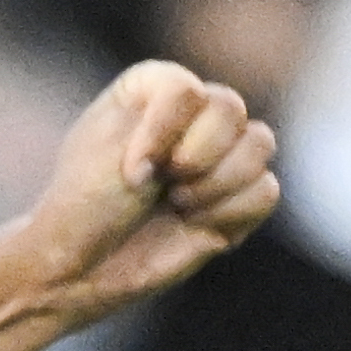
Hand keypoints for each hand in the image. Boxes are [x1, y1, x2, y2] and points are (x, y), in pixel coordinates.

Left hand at [20, 60, 279, 326]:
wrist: (83, 263)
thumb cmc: (87, 200)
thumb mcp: (111, 143)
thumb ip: (168, 113)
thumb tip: (239, 123)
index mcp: (151, 87)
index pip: (185, 89)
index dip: (163, 134)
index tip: (131, 172)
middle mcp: (189, 113)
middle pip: (231, 108)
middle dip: (197, 156)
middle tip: (164, 185)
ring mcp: (217, 154)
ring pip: (260, 143)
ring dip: (216, 184)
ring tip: (177, 204)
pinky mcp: (236, 196)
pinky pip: (267, 190)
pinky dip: (232, 212)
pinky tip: (194, 224)